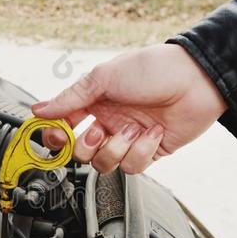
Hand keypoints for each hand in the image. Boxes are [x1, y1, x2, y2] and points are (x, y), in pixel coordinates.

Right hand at [32, 44, 226, 173]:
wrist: (197, 80)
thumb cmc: (153, 70)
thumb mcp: (104, 78)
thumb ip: (70, 98)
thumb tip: (39, 110)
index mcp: (93, 103)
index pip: (62, 127)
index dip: (56, 136)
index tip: (59, 136)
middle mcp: (107, 122)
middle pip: (80, 153)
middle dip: (88, 146)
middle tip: (100, 131)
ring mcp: (127, 139)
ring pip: (104, 164)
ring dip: (117, 149)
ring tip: (134, 130)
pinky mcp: (147, 152)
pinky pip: (132, 167)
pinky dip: (142, 151)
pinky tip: (153, 132)